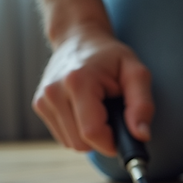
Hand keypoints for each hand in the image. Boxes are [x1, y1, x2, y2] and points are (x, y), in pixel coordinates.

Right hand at [33, 24, 153, 156]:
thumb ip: (142, 104)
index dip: (112, 142)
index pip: (92, 132)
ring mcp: (43, 100)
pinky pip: (64, 137)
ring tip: (99, 109)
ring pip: (71, 144)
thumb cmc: (111, 57)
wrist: (79, 39)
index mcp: (78, 82)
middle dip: (102, 138)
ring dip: (90, 135)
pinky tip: (85, 111)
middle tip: (113, 115)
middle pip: (81, 143)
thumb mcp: (136, 73)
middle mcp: (54, 92)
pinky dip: (78, 131)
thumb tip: (141, 135)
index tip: (124, 133)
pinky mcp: (39, 106)